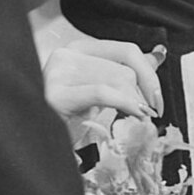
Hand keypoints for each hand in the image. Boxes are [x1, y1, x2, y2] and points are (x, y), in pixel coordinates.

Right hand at [41, 38, 165, 144]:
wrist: (37, 145)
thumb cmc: (65, 122)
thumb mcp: (99, 93)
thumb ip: (123, 73)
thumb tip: (156, 57)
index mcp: (77, 50)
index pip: (126, 51)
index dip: (149, 74)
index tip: (157, 98)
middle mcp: (66, 55)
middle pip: (124, 69)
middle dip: (139, 96)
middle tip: (144, 116)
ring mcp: (59, 72)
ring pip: (117, 81)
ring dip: (133, 104)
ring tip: (132, 120)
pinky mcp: (57, 94)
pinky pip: (102, 92)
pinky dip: (124, 103)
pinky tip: (133, 114)